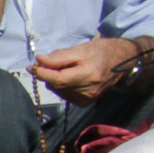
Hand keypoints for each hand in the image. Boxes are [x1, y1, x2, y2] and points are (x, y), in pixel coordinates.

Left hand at [31, 35, 147, 101]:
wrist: (122, 62)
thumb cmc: (102, 51)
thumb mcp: (81, 49)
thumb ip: (59, 57)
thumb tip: (39, 61)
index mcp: (87, 75)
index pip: (57, 79)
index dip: (41, 73)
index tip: (31, 66)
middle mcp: (87, 91)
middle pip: (56, 85)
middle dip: (49, 74)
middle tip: (53, 62)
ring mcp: (87, 99)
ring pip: (59, 91)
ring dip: (56, 80)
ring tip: (68, 68)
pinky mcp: (86, 103)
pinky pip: (65, 95)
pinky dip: (63, 86)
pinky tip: (71, 78)